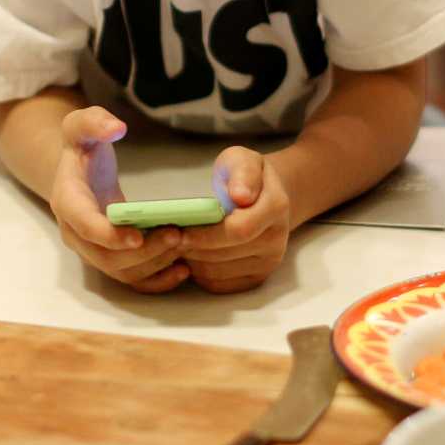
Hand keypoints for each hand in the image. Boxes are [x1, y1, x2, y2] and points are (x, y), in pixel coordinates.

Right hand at [48, 107, 190, 293]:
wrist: (78, 171)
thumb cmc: (83, 146)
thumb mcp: (81, 124)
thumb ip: (95, 121)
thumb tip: (116, 127)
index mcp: (68, 201)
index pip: (84, 226)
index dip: (109, 235)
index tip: (138, 234)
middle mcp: (76, 234)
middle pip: (106, 258)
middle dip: (144, 252)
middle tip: (178, 234)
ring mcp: (92, 250)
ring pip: (121, 272)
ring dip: (154, 264)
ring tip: (185, 245)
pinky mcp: (110, 258)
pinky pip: (132, 279)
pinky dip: (156, 281)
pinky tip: (183, 270)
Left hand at [179, 146, 291, 292]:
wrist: (265, 197)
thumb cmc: (245, 176)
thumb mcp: (243, 159)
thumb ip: (243, 172)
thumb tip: (241, 196)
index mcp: (275, 207)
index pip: (238, 230)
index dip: (206, 234)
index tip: (179, 231)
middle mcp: (276, 240)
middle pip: (225, 254)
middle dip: (193, 248)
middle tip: (167, 238)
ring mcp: (268, 263)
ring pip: (218, 272)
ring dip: (192, 261)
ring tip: (176, 244)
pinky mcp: (256, 278)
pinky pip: (219, 284)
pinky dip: (199, 273)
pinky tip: (190, 255)